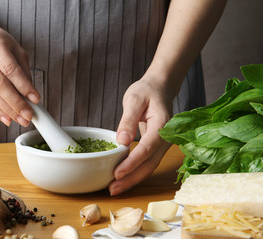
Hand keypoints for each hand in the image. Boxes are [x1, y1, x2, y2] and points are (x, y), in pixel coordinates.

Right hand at [0, 26, 39, 126]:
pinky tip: (7, 118)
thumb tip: (30, 95)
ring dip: (7, 110)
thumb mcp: (15, 48)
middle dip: (16, 103)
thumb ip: (23, 70)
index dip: (23, 86)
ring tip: (21, 119)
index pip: (10, 69)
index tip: (35, 99)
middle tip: (29, 115)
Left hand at [109, 77, 172, 195]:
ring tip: (114, 189)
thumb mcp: (134, 99)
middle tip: (112, 189)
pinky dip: (135, 173)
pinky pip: (147, 163)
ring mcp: (163, 144)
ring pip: (149, 167)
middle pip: (150, 164)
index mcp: (163, 125)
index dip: (132, 162)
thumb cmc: (146, 92)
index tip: (117, 173)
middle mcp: (166, 138)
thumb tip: (122, 142)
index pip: (147, 148)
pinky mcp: (156, 147)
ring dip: (132, 179)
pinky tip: (122, 179)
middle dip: (131, 178)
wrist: (159, 89)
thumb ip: (128, 120)